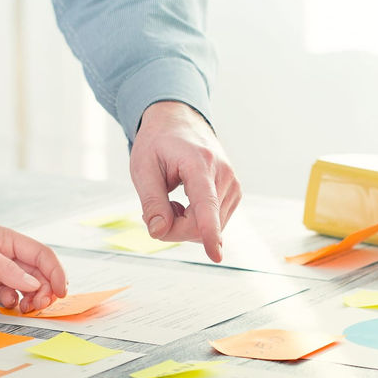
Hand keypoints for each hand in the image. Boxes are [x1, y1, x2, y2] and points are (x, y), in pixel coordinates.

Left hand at [0, 225, 67, 312]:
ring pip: (26, 287)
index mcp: (0, 238)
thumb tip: (33, 283)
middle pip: (37, 271)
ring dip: (34, 298)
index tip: (61, 292)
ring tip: (29, 309)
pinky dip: (17, 304)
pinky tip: (14, 309)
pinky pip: (9, 298)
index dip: (55, 271)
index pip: (39, 253)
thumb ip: (3, 267)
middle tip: (42, 305)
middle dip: (46, 287)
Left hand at [129, 101, 241, 261]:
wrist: (179, 122)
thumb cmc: (158, 143)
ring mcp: (233, 184)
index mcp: (200, 163)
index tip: (216, 255)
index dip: (209, 232)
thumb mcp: (142, 168)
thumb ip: (151, 202)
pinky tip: (185, 203)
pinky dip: (195, 221)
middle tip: (155, 211)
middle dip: (174, 229)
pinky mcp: (234, 193)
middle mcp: (224, 174)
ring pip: (208, 228)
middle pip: (201, 225)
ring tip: (171, 200)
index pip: (206, 204)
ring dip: (184, 224)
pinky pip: (214, 223)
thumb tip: (159, 233)